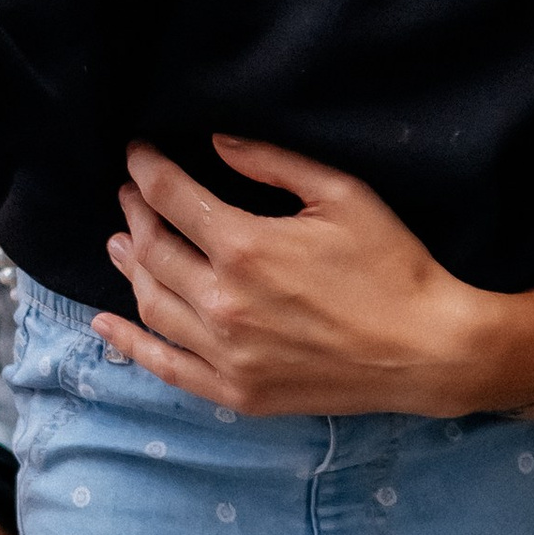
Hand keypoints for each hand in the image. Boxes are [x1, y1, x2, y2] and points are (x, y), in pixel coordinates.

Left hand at [92, 136, 490, 414]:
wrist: (428, 350)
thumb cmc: (393, 266)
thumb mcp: (342, 193)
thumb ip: (273, 162)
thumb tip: (217, 142)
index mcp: (246, 247)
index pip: (171, 198)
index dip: (147, 169)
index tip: (137, 154)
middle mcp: (223, 303)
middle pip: (153, 249)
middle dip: (136, 212)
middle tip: (132, 194)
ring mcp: (225, 354)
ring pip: (152, 304)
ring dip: (130, 268)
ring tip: (121, 243)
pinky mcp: (236, 392)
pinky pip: (166, 367)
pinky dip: (130, 344)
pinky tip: (105, 324)